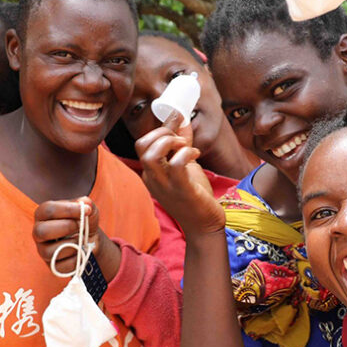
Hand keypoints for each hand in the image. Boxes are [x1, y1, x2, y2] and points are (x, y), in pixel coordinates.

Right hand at [33, 196, 120, 280]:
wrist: (90, 240)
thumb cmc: (84, 221)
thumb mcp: (88, 209)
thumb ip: (87, 203)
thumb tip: (86, 203)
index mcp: (43, 213)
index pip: (48, 210)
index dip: (69, 210)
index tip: (87, 210)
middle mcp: (38, 231)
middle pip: (42, 231)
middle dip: (67, 228)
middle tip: (81, 226)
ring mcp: (42, 249)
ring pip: (49, 252)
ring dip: (72, 245)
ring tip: (81, 240)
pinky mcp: (51, 265)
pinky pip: (60, 267)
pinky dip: (76, 260)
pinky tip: (81, 252)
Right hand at [135, 111, 225, 237]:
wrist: (204, 226)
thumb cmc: (195, 197)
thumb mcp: (186, 166)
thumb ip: (182, 144)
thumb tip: (182, 119)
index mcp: (151, 173)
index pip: (142, 144)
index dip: (159, 129)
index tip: (177, 123)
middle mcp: (153, 179)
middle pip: (142, 146)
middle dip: (161, 132)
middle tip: (181, 139)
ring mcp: (165, 186)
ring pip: (151, 155)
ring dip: (169, 142)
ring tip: (185, 146)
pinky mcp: (181, 190)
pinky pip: (176, 164)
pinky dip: (186, 153)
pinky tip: (196, 155)